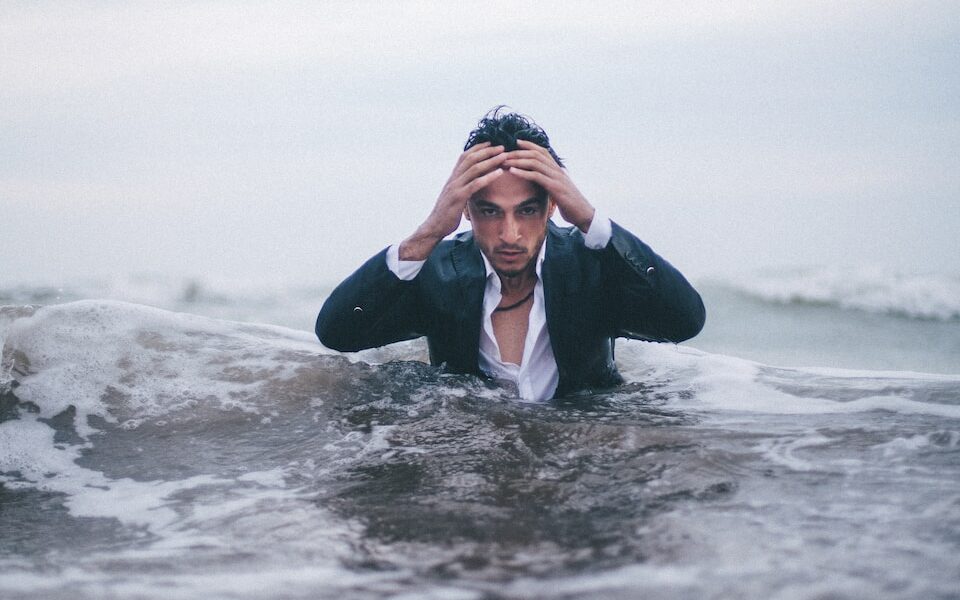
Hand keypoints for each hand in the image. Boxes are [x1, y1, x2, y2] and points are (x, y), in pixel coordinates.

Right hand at [399, 143, 506, 259]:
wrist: (434, 226)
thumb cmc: (446, 214)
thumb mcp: (455, 197)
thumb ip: (463, 188)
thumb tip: (473, 184)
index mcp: (453, 178)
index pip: (465, 157)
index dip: (478, 148)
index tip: (491, 143)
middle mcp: (453, 179)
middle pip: (471, 158)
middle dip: (487, 151)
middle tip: (502, 146)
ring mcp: (455, 187)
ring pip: (474, 168)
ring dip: (491, 160)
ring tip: (504, 156)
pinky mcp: (459, 198)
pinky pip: (475, 184)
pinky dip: (488, 177)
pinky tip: (499, 173)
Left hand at [503, 140, 595, 231]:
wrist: (584, 214)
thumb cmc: (570, 204)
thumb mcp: (558, 190)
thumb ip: (550, 183)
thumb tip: (540, 182)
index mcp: (557, 169)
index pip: (542, 151)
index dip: (529, 145)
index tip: (516, 142)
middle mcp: (557, 170)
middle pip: (536, 154)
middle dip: (518, 153)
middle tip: (504, 154)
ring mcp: (557, 177)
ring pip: (535, 162)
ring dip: (518, 161)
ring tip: (505, 161)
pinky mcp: (555, 187)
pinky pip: (537, 176)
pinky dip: (523, 172)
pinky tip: (512, 172)